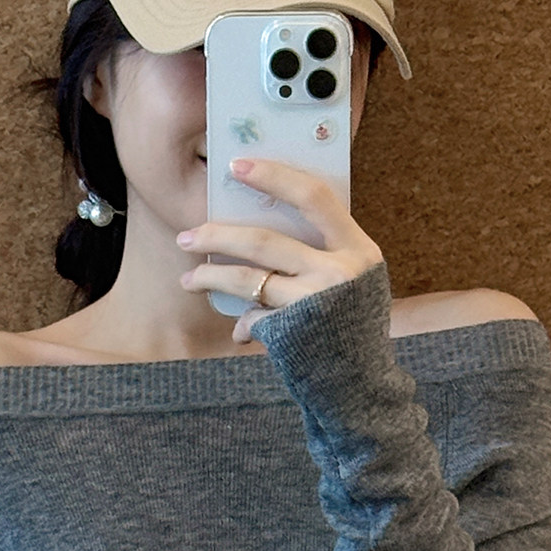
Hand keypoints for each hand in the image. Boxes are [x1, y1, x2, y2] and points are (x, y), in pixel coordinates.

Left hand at [175, 156, 384, 343]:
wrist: (362, 383)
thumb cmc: (352, 323)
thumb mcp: (354, 279)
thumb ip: (322, 252)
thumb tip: (259, 229)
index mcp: (357, 248)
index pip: (313, 196)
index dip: (274, 176)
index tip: (236, 166)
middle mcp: (338, 272)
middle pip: (264, 241)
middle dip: (217, 236)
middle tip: (187, 236)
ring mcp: (314, 304)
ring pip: (248, 280)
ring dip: (211, 278)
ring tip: (189, 280)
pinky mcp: (295, 334)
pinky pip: (254, 317)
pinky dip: (244, 322)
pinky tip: (240, 328)